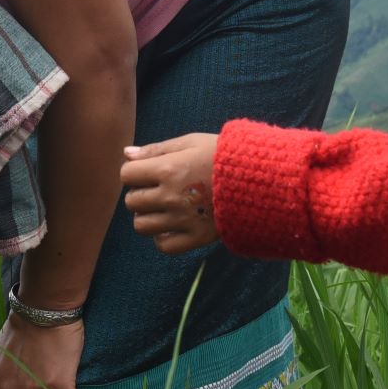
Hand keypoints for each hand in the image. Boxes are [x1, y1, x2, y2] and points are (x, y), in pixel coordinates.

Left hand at [120, 133, 221, 253]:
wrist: (261, 178)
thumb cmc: (223, 155)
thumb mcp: (191, 142)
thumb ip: (156, 149)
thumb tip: (126, 154)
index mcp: (169, 169)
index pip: (127, 174)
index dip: (134, 172)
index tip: (148, 171)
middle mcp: (172, 196)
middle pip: (131, 201)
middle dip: (140, 193)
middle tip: (159, 188)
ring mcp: (183, 219)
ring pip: (141, 226)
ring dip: (147, 216)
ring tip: (163, 208)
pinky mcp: (197, 237)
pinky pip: (164, 245)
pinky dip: (162, 238)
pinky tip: (172, 226)